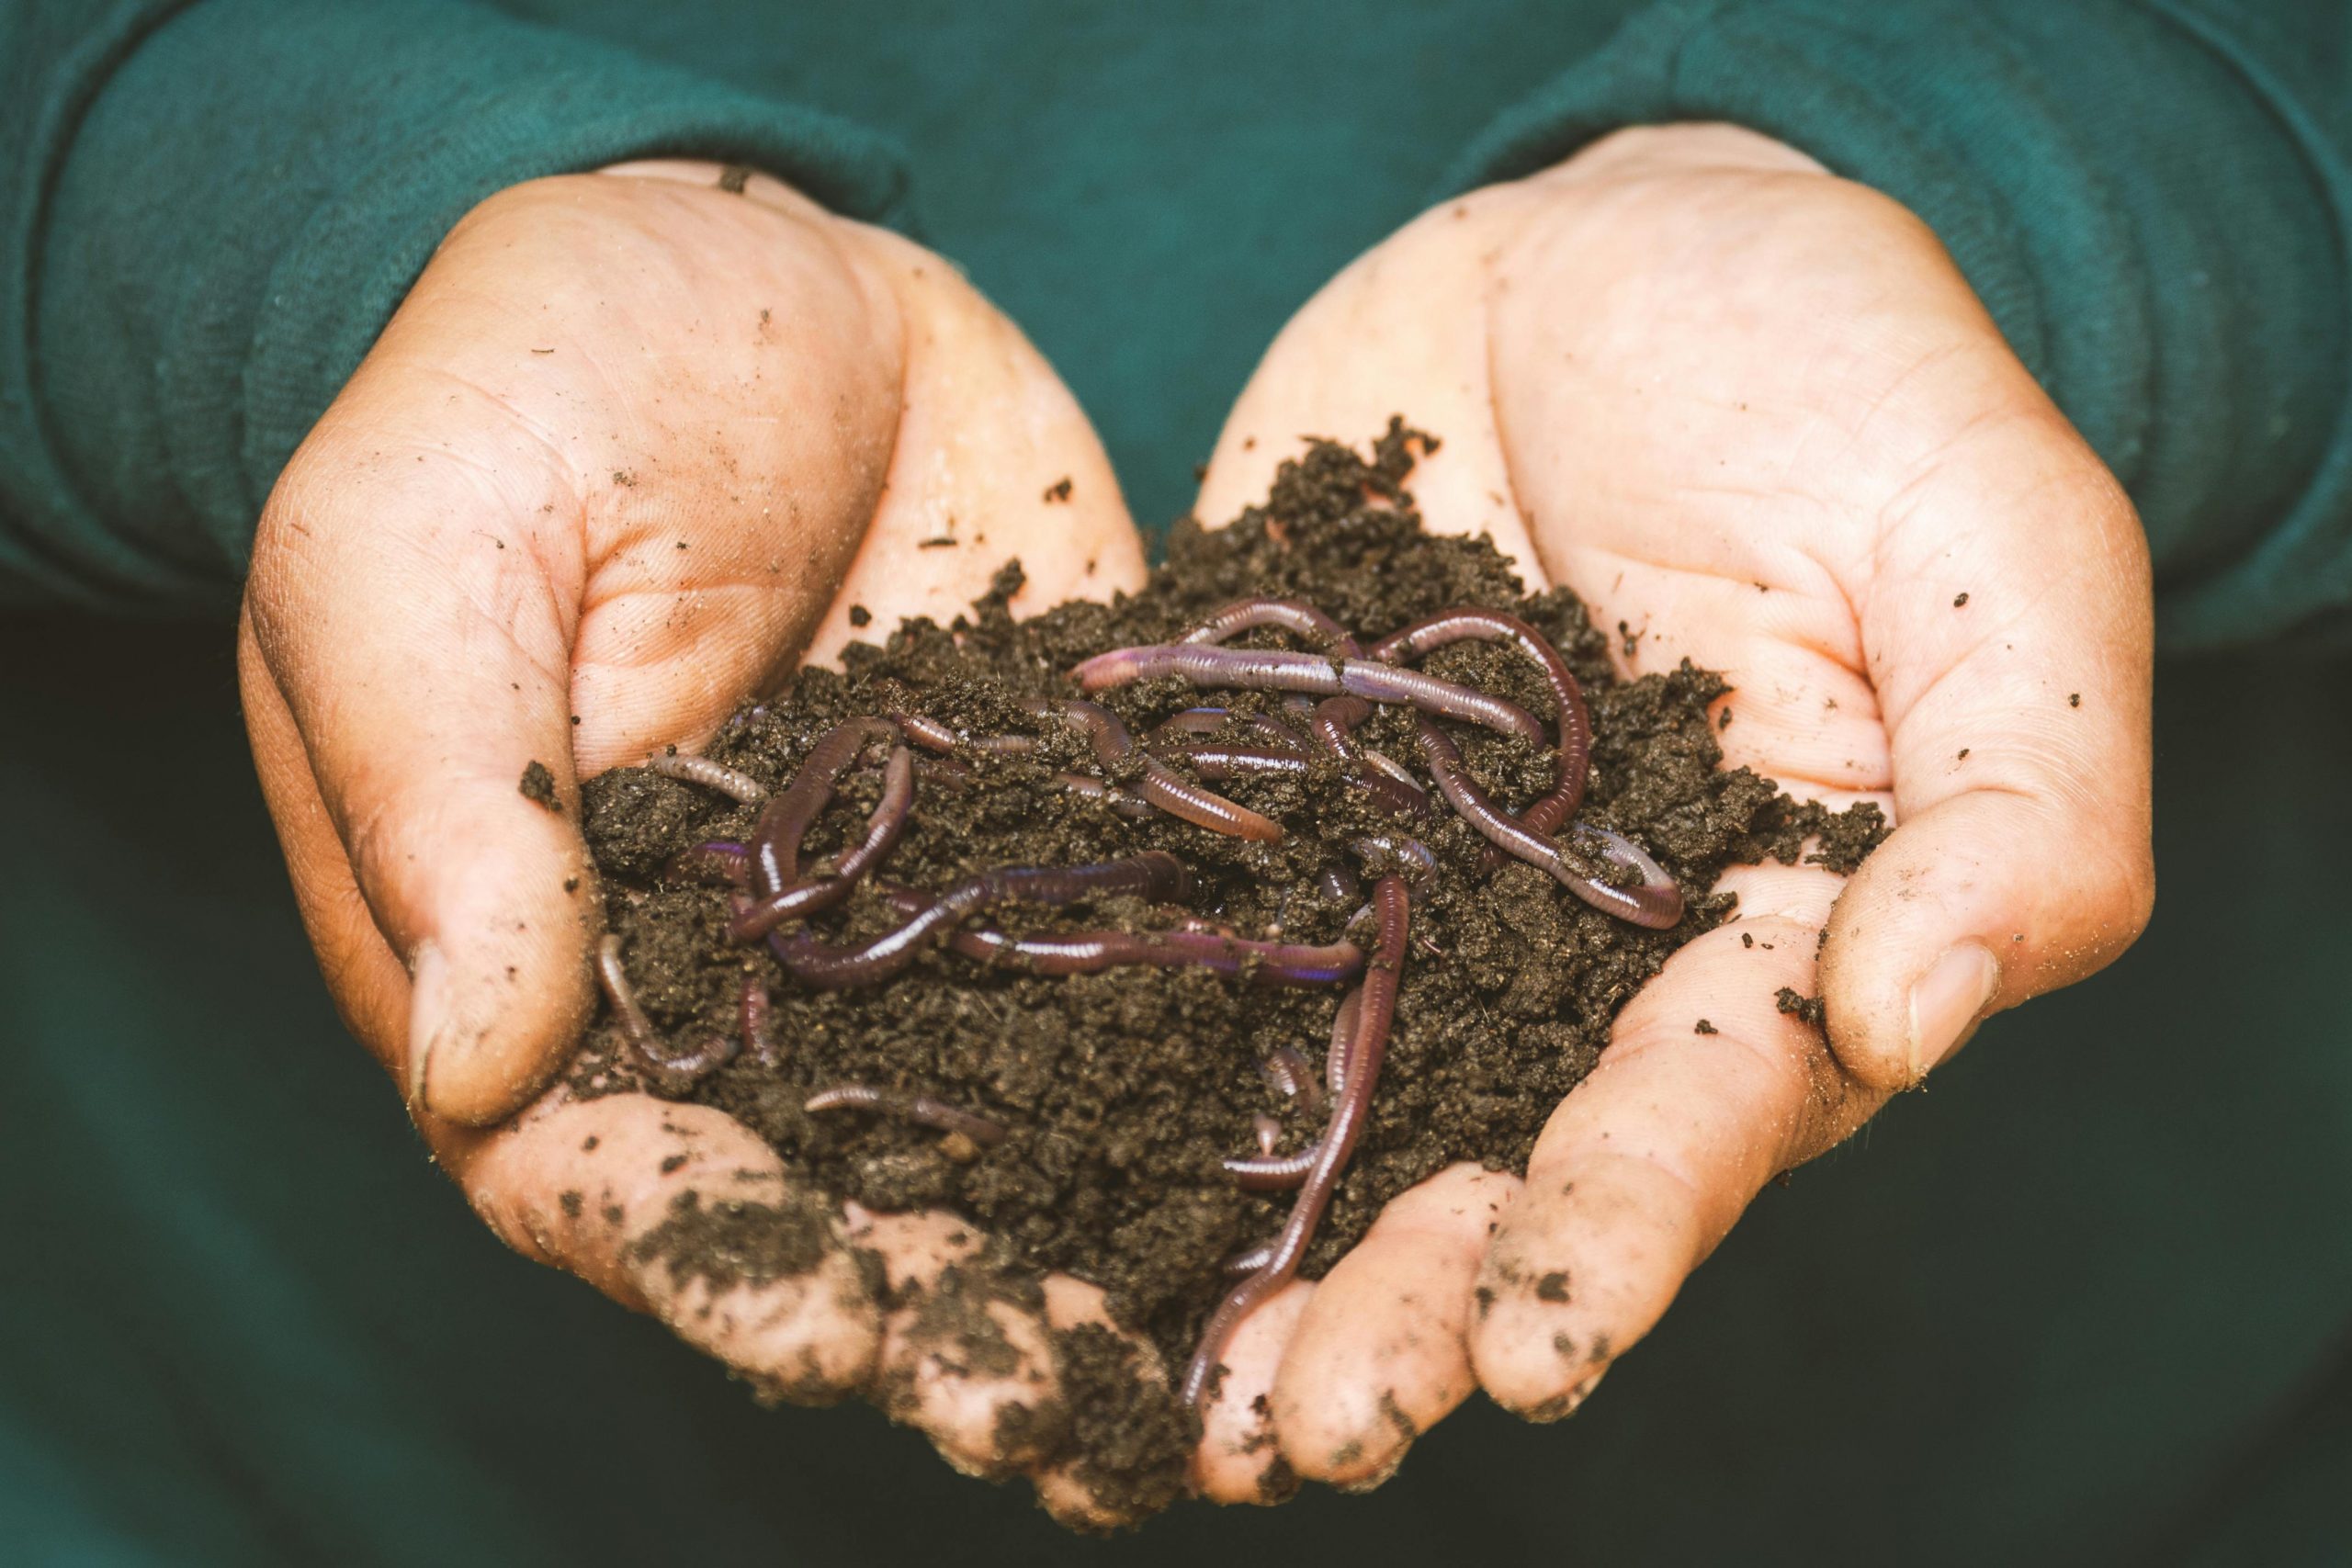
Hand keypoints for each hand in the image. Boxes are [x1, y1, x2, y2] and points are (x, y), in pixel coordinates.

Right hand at [238, 163, 1167, 1522]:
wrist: (752, 262)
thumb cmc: (524, 384)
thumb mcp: (419, 549)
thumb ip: (447, 798)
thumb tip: (481, 1060)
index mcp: (556, 964)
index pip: (615, 1172)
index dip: (719, 1267)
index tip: (829, 1328)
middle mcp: (753, 990)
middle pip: (839, 1201)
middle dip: (947, 1319)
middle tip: (1066, 1415)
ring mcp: (929, 926)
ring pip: (1013, 1131)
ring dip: (1105, 1258)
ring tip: (1224, 1368)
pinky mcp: (1070, 836)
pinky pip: (1146, 966)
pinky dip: (1223, 1071)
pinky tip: (1327, 1156)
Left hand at [1186, 124, 2154, 1495]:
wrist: (1602, 248)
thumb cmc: (1839, 373)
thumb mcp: (1988, 544)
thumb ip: (2018, 791)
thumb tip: (1916, 1015)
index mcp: (1763, 932)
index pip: (1702, 1111)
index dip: (1624, 1230)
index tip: (1538, 1345)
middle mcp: (1569, 964)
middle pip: (1490, 1164)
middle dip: (1406, 1306)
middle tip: (1305, 1430)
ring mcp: (1398, 898)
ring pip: (1322, 1108)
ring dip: (1249, 1254)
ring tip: (1168, 1398)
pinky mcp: (1259, 814)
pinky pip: (1177, 941)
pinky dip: (1097, 1053)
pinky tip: (1011, 1164)